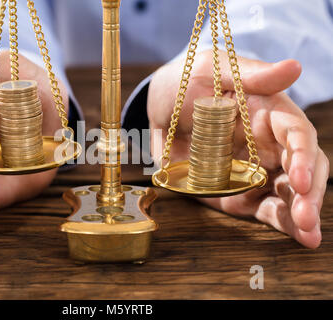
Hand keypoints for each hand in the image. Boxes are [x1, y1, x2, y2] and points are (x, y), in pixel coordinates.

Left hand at [148, 50, 328, 247]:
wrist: (160, 110)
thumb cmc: (187, 84)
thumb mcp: (213, 70)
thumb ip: (252, 75)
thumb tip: (294, 67)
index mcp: (269, 113)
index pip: (296, 133)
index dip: (302, 155)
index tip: (300, 178)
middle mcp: (269, 144)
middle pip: (300, 168)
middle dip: (307, 193)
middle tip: (306, 217)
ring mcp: (256, 171)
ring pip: (288, 193)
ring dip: (300, 214)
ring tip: (308, 235)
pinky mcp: (240, 191)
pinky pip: (263, 208)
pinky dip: (281, 223)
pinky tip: (300, 238)